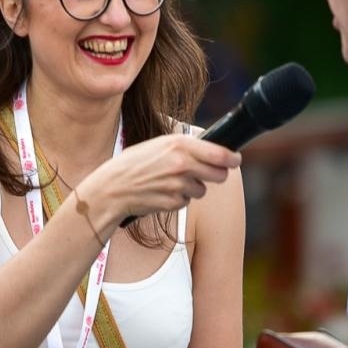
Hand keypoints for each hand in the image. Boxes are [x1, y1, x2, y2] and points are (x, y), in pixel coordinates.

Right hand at [79, 135, 239, 222]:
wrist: (112, 188)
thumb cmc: (134, 163)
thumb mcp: (158, 145)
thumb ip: (185, 146)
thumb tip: (211, 149)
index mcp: (179, 144)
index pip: (220, 153)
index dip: (232, 158)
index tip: (235, 159)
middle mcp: (181, 164)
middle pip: (219, 175)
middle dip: (216, 174)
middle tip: (208, 172)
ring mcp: (178, 185)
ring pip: (202, 189)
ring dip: (193, 187)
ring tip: (171, 181)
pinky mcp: (173, 202)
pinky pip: (186, 201)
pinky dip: (178, 198)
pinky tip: (162, 191)